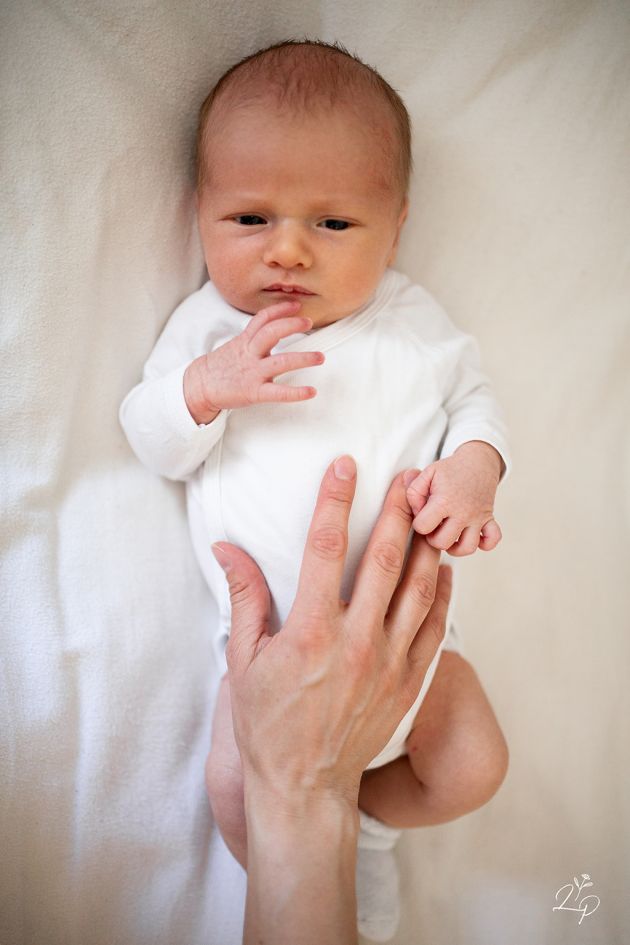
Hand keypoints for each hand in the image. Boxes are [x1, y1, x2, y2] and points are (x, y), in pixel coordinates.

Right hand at [184, 299, 324, 424]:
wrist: (199, 386)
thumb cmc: (220, 367)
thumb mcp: (235, 345)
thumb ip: (254, 338)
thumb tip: (275, 329)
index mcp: (245, 341)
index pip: (263, 319)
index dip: (280, 309)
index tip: (297, 305)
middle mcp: (250, 354)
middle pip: (271, 333)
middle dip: (291, 325)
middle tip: (309, 321)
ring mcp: (253, 373)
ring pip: (280, 361)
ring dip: (303, 358)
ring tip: (320, 357)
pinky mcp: (254, 392)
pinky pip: (278, 392)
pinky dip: (296, 392)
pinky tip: (311, 391)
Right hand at [211, 457, 450, 943]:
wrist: (305, 787)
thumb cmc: (268, 723)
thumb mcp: (243, 660)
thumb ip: (244, 597)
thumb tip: (226, 547)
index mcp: (311, 630)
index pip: (325, 549)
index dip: (334, 501)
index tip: (345, 466)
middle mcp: (356, 640)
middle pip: (384, 559)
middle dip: (398, 510)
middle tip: (411, 475)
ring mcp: (388, 661)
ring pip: (418, 589)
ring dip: (426, 543)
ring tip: (434, 508)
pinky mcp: (409, 682)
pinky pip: (434, 627)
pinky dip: (442, 593)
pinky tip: (444, 567)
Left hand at [406, 441, 502, 555]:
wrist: (477, 461)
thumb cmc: (451, 470)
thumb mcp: (427, 474)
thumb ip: (413, 492)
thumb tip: (415, 512)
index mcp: (445, 500)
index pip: (423, 527)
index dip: (418, 523)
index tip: (423, 514)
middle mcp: (463, 512)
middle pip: (442, 543)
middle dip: (433, 538)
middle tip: (434, 526)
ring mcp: (478, 518)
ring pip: (467, 548)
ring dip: (455, 547)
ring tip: (449, 536)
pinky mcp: (489, 520)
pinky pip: (492, 540)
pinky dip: (484, 544)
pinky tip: (472, 537)